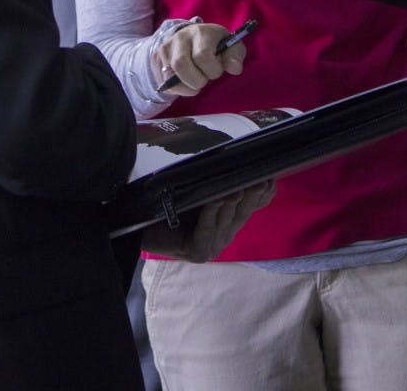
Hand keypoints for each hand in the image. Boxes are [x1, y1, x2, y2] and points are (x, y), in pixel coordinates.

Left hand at [141, 180, 275, 262]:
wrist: (135, 222)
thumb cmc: (165, 200)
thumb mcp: (195, 186)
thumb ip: (212, 178)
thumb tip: (230, 153)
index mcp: (227, 219)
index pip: (252, 206)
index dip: (263, 194)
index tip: (271, 177)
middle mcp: (223, 233)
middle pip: (243, 212)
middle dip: (254, 195)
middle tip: (263, 179)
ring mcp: (212, 245)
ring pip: (227, 219)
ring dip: (235, 202)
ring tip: (242, 187)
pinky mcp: (198, 252)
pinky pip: (208, 229)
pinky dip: (213, 212)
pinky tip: (218, 199)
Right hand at [152, 22, 245, 96]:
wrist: (190, 36)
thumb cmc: (215, 45)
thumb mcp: (230, 46)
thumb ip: (235, 56)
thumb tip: (234, 69)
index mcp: (200, 32)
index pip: (202, 56)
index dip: (212, 70)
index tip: (217, 71)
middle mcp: (180, 37)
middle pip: (181, 65)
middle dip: (197, 80)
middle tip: (204, 79)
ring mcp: (165, 47)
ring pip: (170, 76)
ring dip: (187, 86)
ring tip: (196, 81)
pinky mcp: (157, 58)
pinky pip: (164, 82)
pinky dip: (178, 89)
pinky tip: (186, 82)